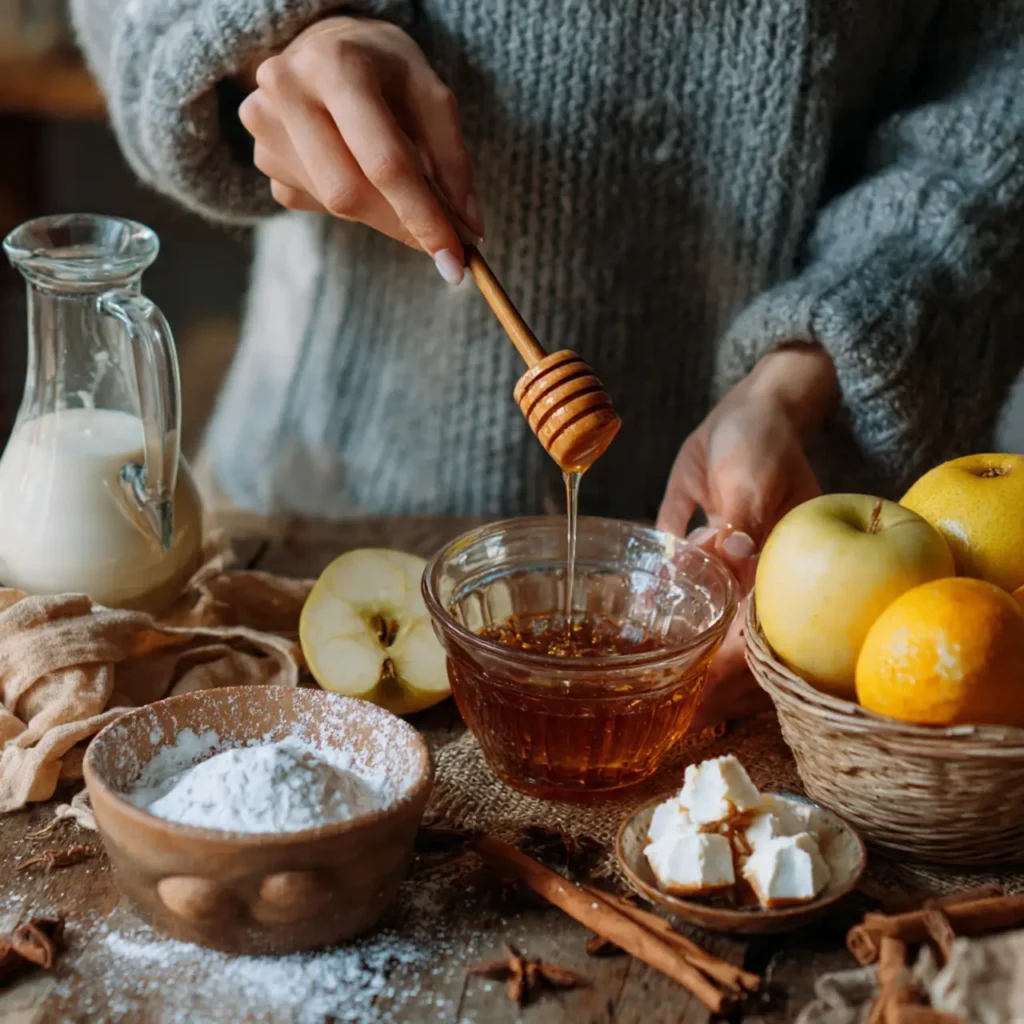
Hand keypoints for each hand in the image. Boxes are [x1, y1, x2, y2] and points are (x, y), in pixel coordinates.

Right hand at [238, 17, 482, 283]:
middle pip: (349, 194)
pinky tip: (352, 164)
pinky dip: (350, 201)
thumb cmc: (384, 69)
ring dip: (378, 211)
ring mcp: (265, 126)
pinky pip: (315, 204)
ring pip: (333, 205)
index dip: (422, 216)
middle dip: (400, 225)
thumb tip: (468, 228)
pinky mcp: (261, 157)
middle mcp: (288, 91)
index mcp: (336, 66)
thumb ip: (452, 160)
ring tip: (392, 178)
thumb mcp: (430, 94)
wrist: (325, 43)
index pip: (384, 162)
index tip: (454, 257)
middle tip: (440, 243)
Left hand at [657, 344, 838, 728]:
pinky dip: (658, 597)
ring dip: (683, 650)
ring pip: (708, 623)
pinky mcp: (698, 544)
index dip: (730, 675)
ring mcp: (728, 566)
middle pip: (734, 647)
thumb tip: (738, 553)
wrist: (753, 405)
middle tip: (663, 715)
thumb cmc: (762, 436)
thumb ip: (745, 516)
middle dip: (704, 684)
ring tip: (644, 684)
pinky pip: (679, 580)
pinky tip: (633, 613)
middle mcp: (756, 579)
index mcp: (782, 574)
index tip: (698, 706)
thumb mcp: (755, 473)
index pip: (757, 639)